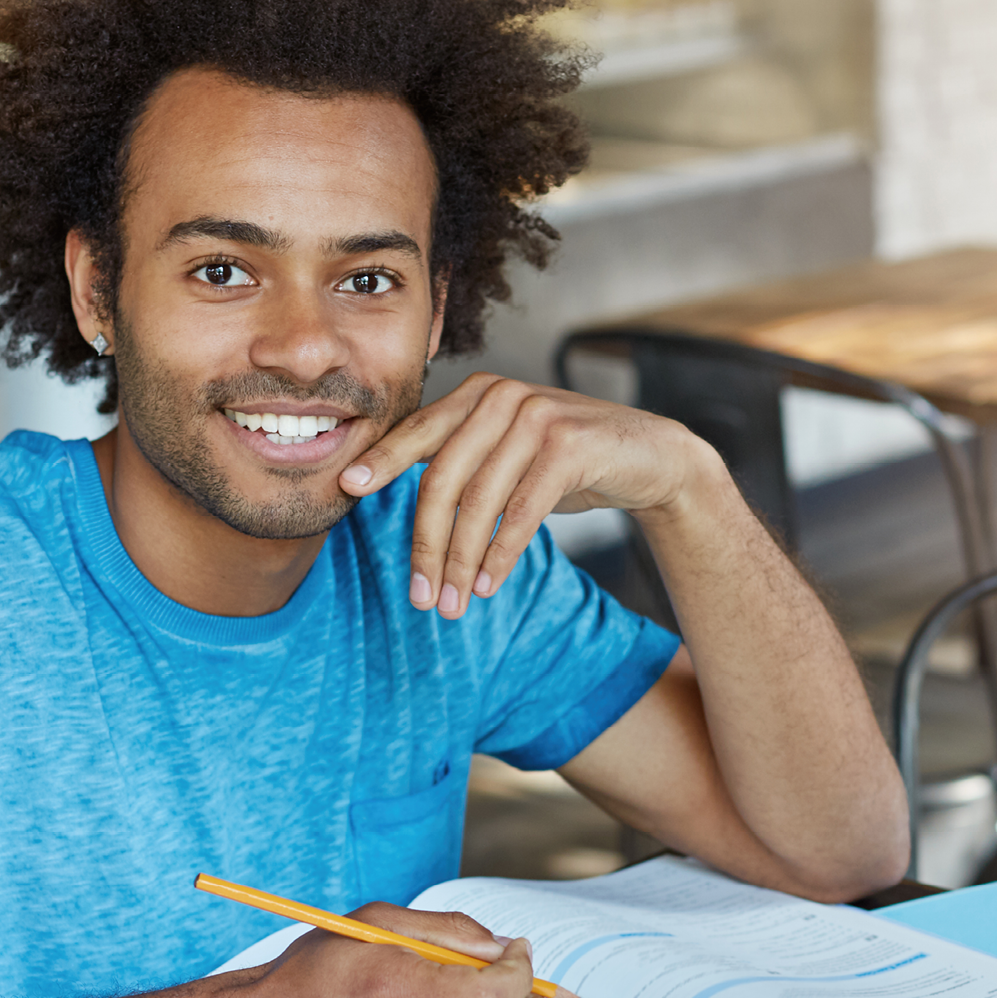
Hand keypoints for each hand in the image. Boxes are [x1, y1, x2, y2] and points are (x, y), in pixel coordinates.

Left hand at [339, 373, 720, 619]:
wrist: (649, 457)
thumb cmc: (566, 463)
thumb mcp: (507, 454)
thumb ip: (461, 461)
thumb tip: (391, 496)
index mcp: (478, 394)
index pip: (418, 433)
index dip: (381, 462)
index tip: (347, 492)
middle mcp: (502, 397)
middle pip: (443, 479)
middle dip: (426, 545)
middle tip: (419, 596)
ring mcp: (537, 417)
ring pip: (480, 502)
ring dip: (461, 562)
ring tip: (453, 604)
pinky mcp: (569, 446)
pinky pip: (521, 512)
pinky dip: (500, 555)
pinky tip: (487, 585)